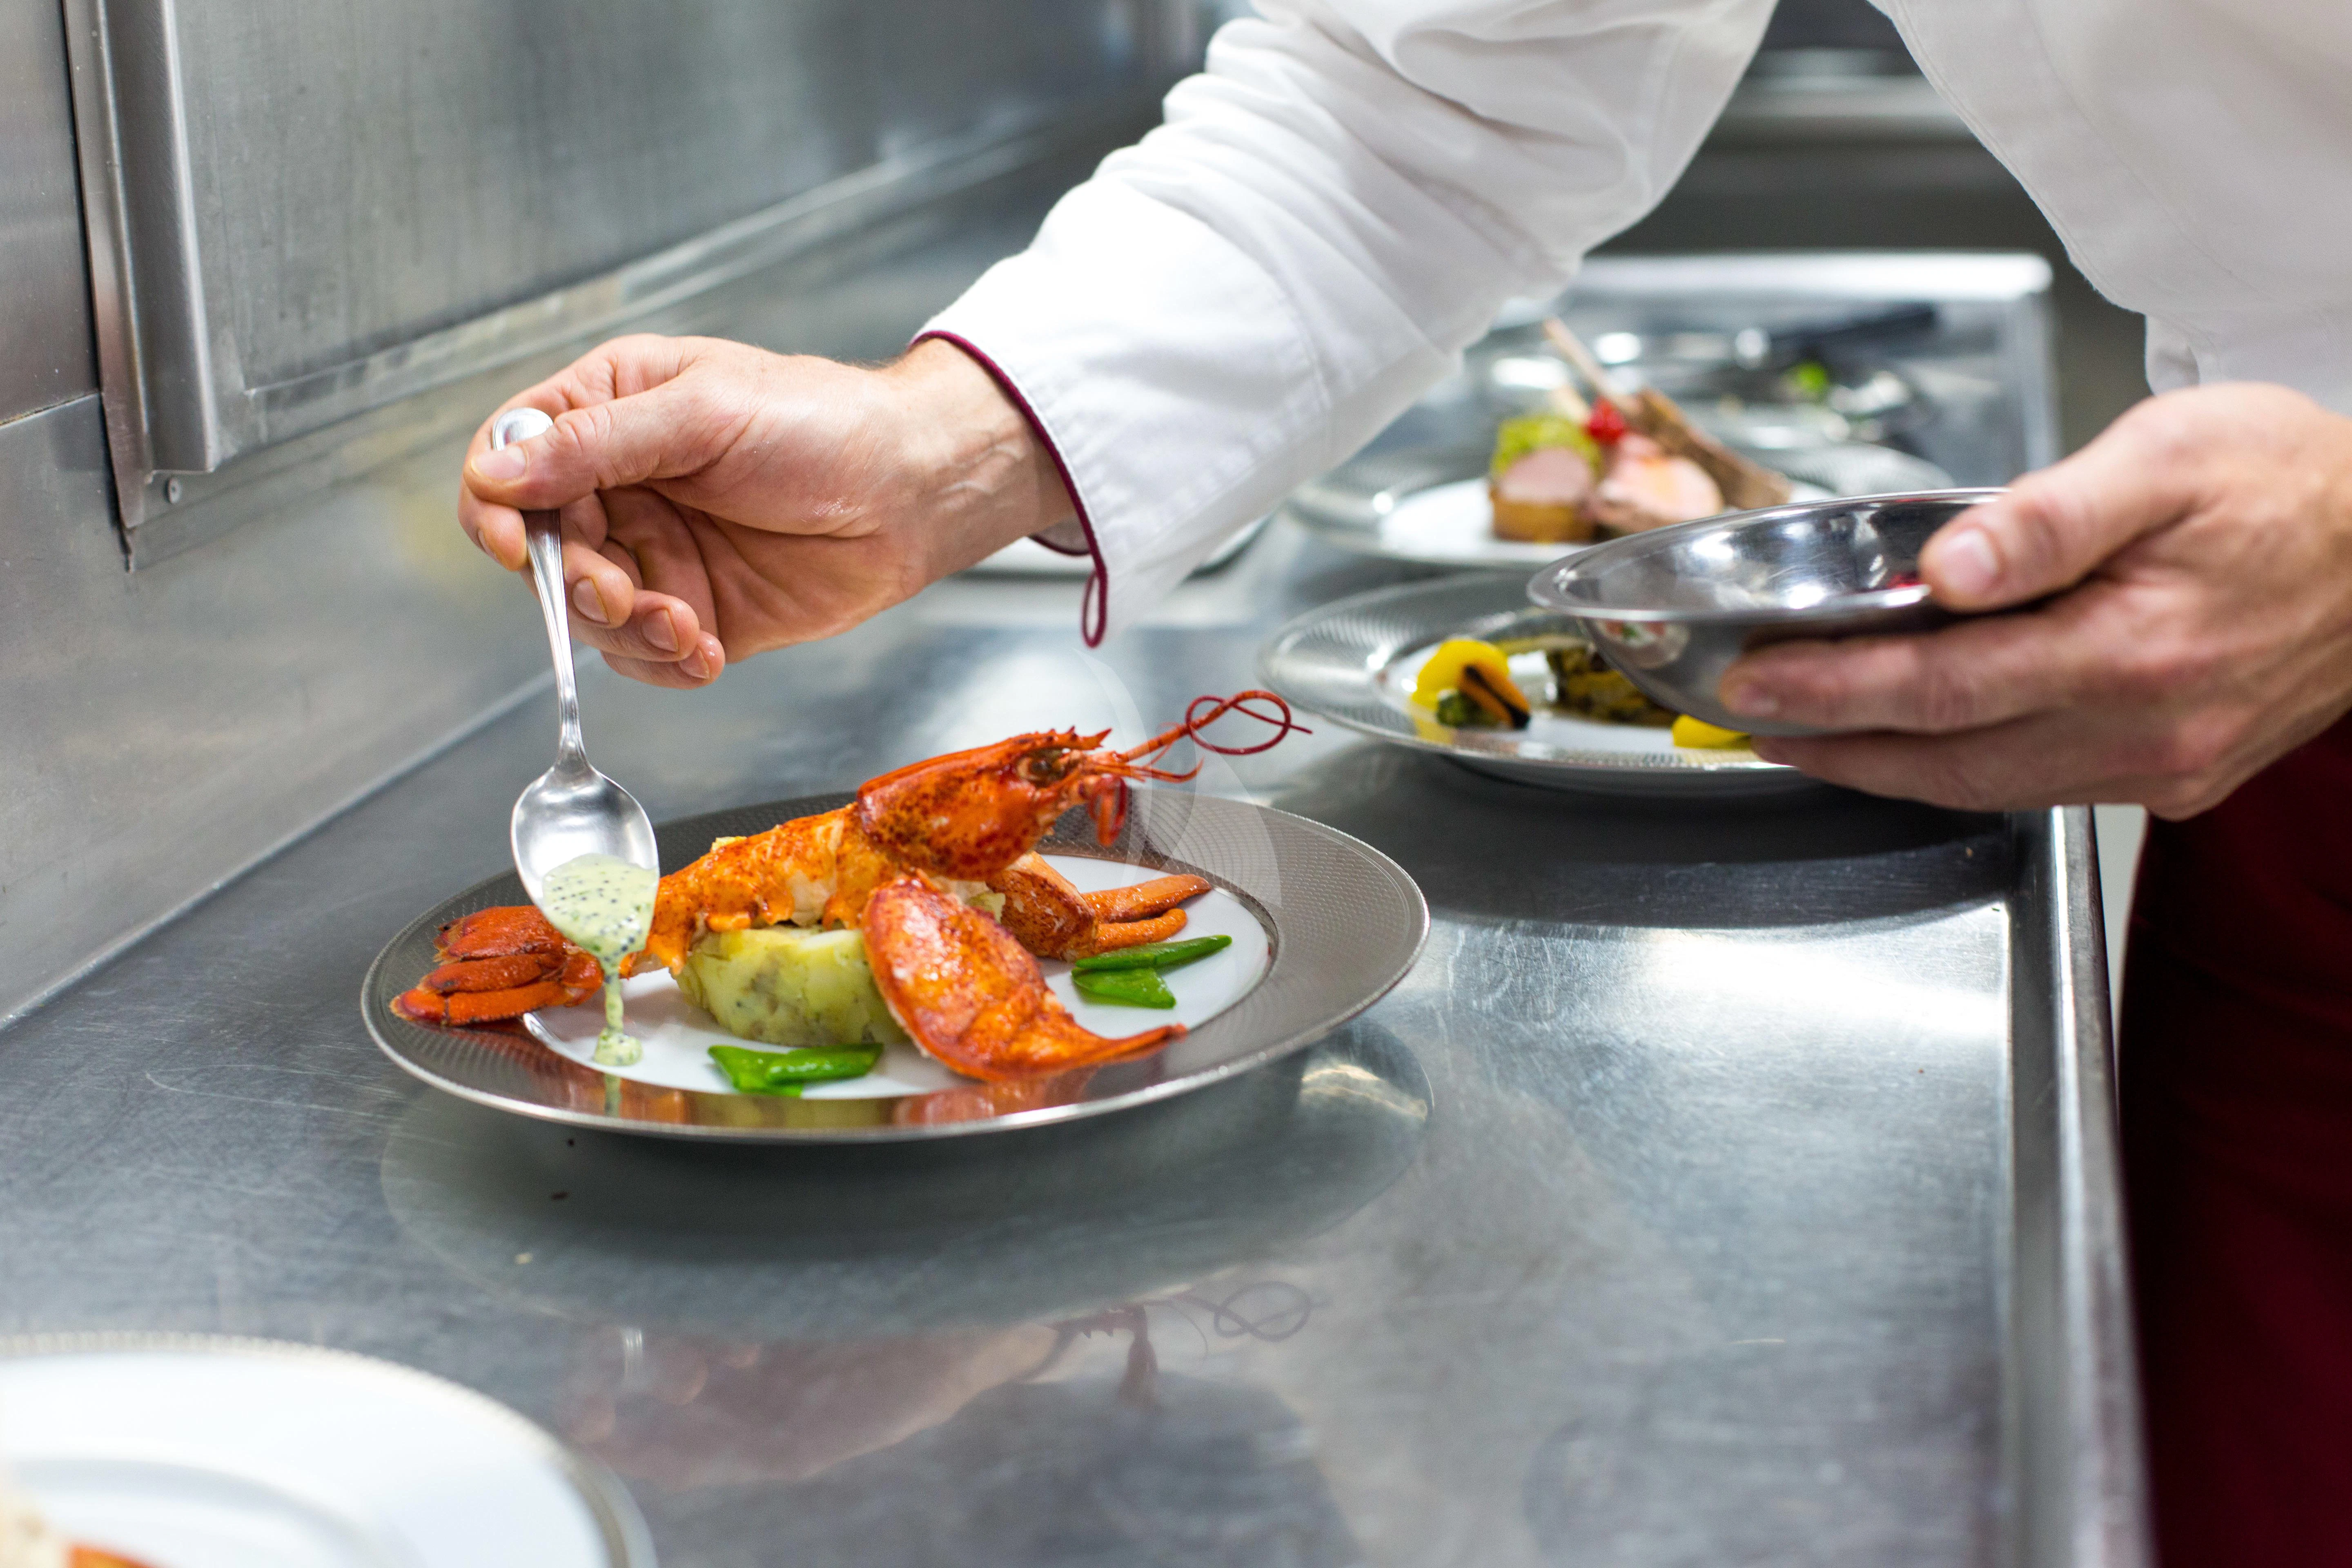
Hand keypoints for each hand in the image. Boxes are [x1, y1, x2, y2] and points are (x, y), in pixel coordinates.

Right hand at [459, 336, 1072, 686]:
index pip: (507, 462)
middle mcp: (619, 485)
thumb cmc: (824, 424)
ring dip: (624, 631)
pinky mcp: (692, 609)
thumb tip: (497, 472)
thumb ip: (598, 444)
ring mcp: (653, 551)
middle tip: (622, 596)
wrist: (912, 491)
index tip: (510, 545)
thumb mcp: (704, 413)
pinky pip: (642, 654)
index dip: (493, 508)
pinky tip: (706, 651)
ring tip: (684, 625)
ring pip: (587, 613)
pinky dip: (664, 662)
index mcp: (608, 411)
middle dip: (571, 585)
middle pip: (540, 551)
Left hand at [1717, 384, 2351, 816]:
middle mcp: (2147, 726)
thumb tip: (1949, 568)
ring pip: (1989, 785)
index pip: (1940, 684)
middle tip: (1750, 720)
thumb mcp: (2169, 455)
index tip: (1755, 683)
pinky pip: (2043, 787)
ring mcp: (2166, 763)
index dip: (1834, 690)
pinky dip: (1965, 769)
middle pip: (1949, 755)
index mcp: (2133, 648)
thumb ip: (2048, 518)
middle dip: (1836, 742)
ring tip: (1809, 735)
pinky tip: (1918, 742)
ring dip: (1888, 766)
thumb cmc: (2291, 481)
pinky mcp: (2181, 774)